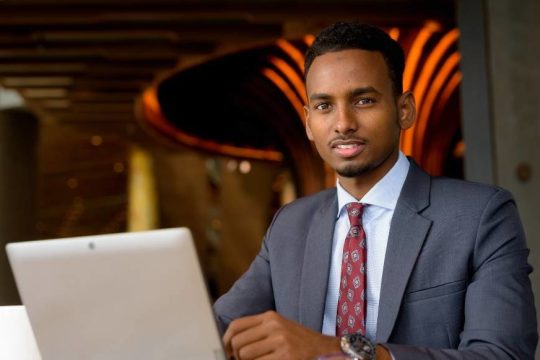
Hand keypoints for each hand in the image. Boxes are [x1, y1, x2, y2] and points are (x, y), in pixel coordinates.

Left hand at [222, 310, 340, 359]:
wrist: (320, 346)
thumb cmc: (295, 338)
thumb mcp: (276, 326)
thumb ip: (256, 329)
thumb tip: (230, 343)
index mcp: (270, 316)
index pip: (237, 325)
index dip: (226, 339)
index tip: (225, 349)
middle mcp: (274, 326)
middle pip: (238, 342)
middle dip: (235, 355)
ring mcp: (280, 341)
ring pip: (245, 355)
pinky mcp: (285, 356)